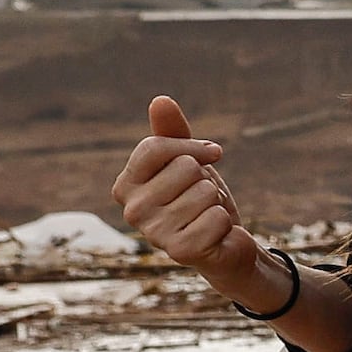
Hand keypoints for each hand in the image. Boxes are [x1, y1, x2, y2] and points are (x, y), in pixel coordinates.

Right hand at [118, 95, 255, 280]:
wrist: (224, 242)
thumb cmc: (199, 198)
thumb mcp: (187, 160)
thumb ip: (172, 131)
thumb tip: (160, 100)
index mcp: (126, 185)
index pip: (154, 147)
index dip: (192, 146)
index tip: (212, 153)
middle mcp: (132, 210)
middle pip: (184, 167)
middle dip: (206, 179)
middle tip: (202, 199)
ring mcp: (154, 233)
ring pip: (204, 191)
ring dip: (216, 202)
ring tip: (207, 216)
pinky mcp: (180, 251)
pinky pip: (217, 216)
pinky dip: (225, 223)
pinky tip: (215, 234)